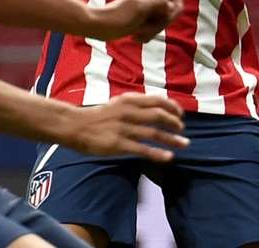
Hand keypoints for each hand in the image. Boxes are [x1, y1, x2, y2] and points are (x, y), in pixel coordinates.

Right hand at [68, 94, 187, 161]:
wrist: (74, 125)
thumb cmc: (97, 116)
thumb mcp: (118, 103)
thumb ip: (136, 104)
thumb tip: (156, 107)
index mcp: (129, 101)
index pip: (158, 101)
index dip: (173, 107)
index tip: (180, 114)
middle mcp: (129, 113)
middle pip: (159, 116)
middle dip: (175, 123)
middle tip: (182, 129)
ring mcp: (124, 129)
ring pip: (154, 134)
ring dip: (172, 139)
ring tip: (184, 144)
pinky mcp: (118, 145)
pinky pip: (142, 149)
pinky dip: (157, 153)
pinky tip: (169, 157)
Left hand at [91, 0, 182, 42]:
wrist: (96, 25)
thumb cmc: (117, 16)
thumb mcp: (140, 8)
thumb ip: (159, 2)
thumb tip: (170, 5)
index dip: (176, 8)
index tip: (165, 18)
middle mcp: (151, 1)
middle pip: (171, 12)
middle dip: (162, 24)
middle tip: (147, 29)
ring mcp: (145, 11)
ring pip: (162, 23)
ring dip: (153, 32)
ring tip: (138, 35)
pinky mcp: (139, 21)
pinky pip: (152, 29)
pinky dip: (146, 35)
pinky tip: (134, 37)